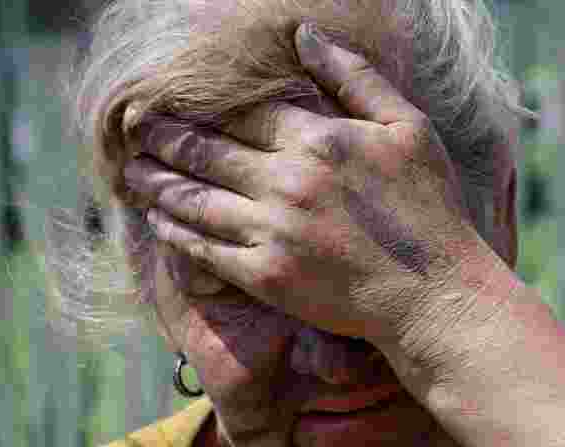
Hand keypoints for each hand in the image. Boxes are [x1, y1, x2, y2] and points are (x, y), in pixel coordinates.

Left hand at [122, 24, 498, 348]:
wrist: (432, 292)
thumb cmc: (429, 208)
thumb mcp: (408, 128)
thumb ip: (354, 78)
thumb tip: (303, 36)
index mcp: (317, 141)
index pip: (241, 115)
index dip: (199, 107)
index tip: (168, 102)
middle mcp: (286, 182)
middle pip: (206, 153)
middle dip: (163, 140)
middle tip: (134, 132)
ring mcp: (272, 232)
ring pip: (195, 200)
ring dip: (158, 184)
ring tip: (132, 174)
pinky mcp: (266, 276)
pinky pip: (206, 250)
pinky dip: (176, 233)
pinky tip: (160, 222)